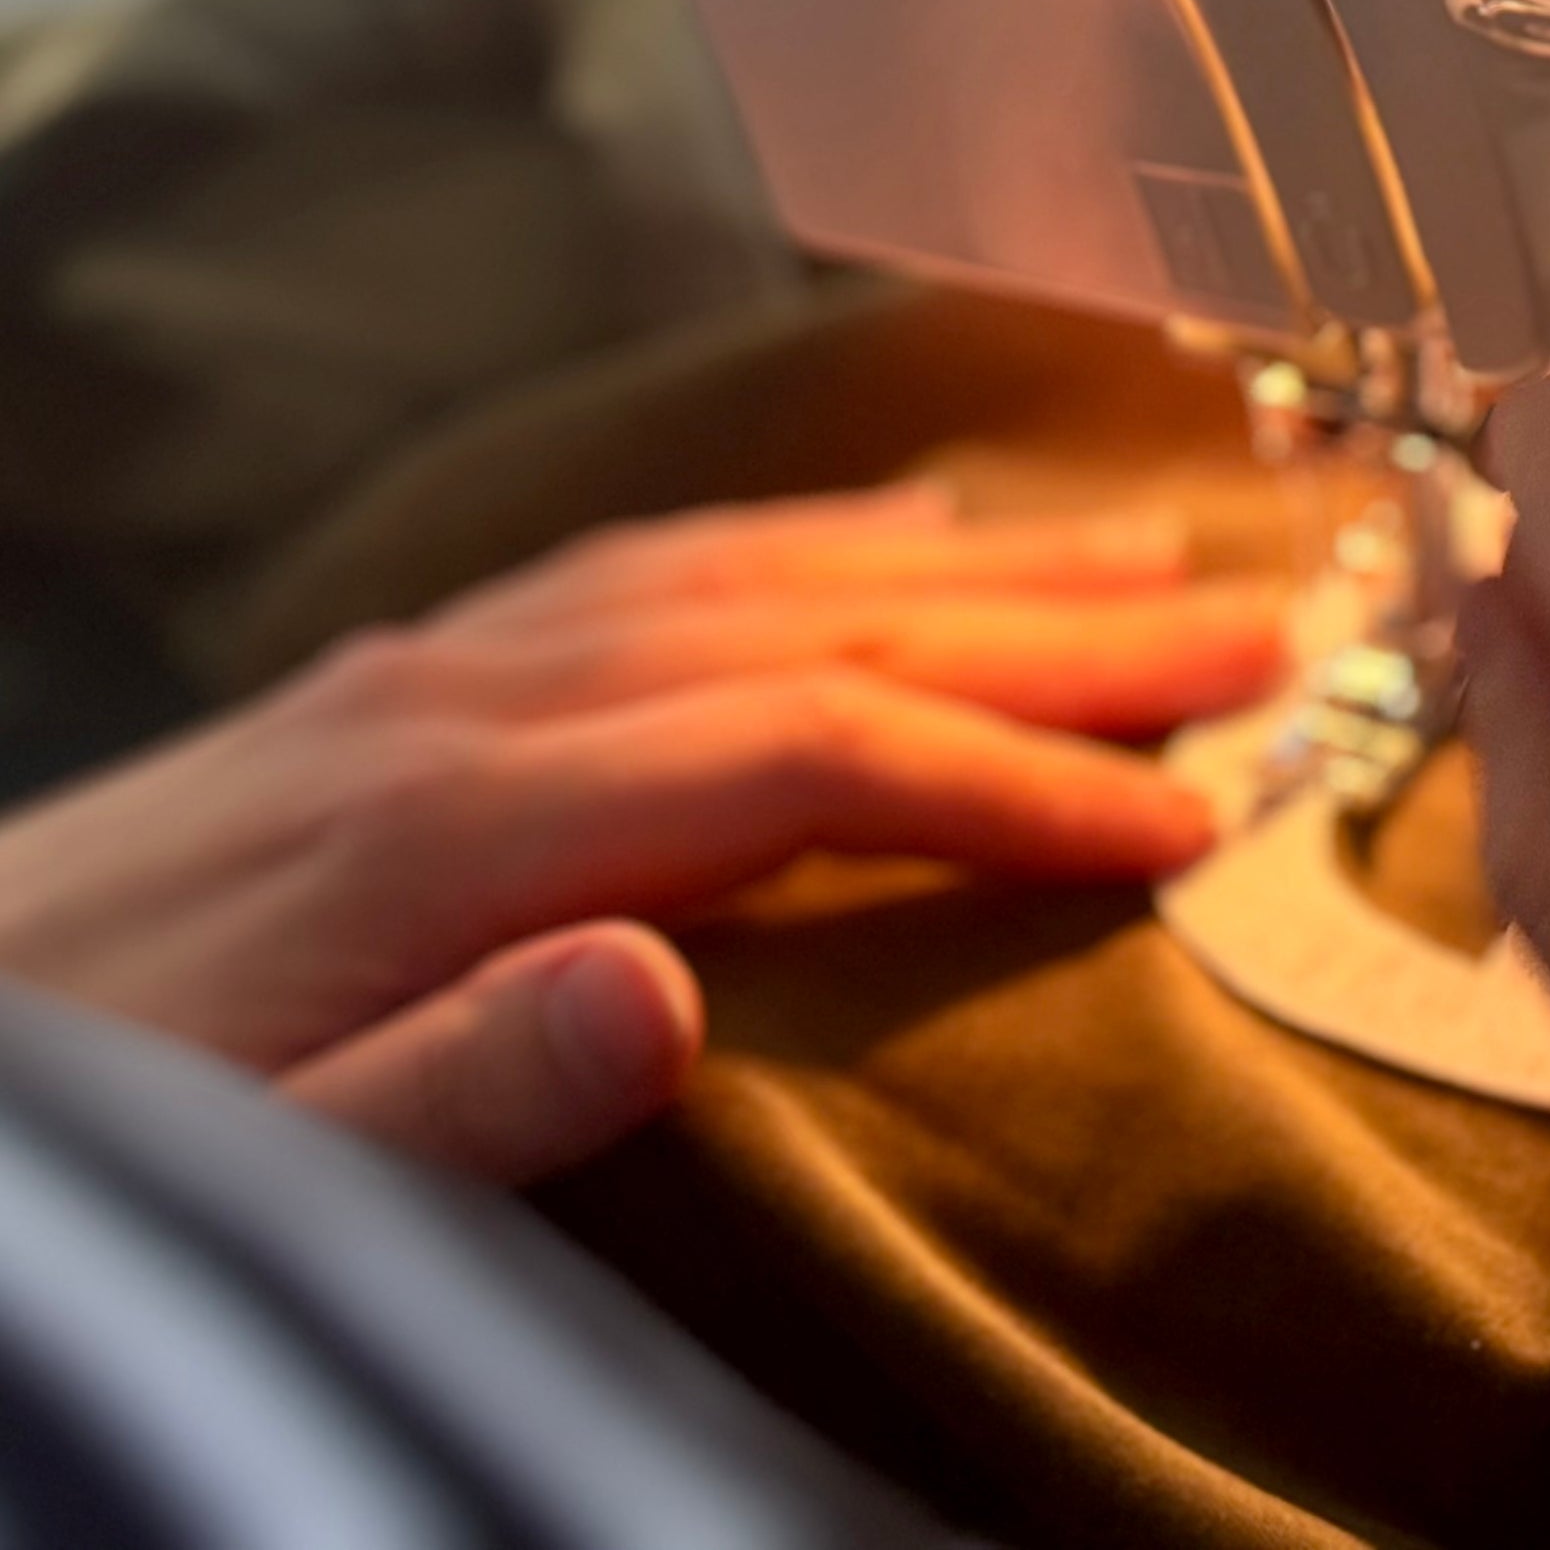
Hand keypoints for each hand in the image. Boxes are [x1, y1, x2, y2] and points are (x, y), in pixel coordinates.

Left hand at [0, 483, 1279, 1183]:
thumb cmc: (75, 1149)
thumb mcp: (237, 1184)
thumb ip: (443, 1097)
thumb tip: (665, 992)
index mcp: (450, 826)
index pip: (811, 758)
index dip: (1016, 780)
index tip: (1187, 823)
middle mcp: (458, 703)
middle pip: (820, 623)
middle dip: (1058, 624)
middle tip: (1257, 634)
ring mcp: (425, 670)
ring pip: (751, 567)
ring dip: (965, 558)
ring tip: (1139, 554)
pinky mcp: (393, 679)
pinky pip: (650, 565)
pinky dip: (806, 540)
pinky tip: (886, 539)